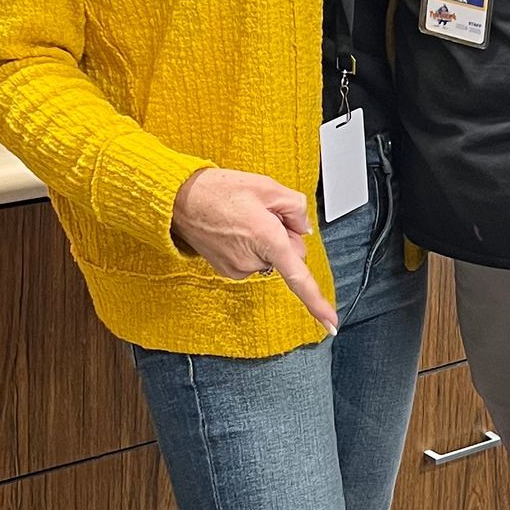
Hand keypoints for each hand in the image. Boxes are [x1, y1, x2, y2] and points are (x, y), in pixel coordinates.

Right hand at [171, 168, 336, 333]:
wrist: (178, 200)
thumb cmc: (218, 191)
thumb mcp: (266, 186)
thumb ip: (296, 207)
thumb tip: (303, 228)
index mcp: (267, 239)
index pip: (299, 278)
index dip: (317, 303)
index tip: (331, 324)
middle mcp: (253, 261)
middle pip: (290, 258)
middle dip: (286, 238)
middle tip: (265, 214)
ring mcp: (239, 269)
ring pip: (271, 258)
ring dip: (266, 240)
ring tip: (243, 219)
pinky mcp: (228, 270)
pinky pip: (253, 260)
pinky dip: (251, 246)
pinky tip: (235, 228)